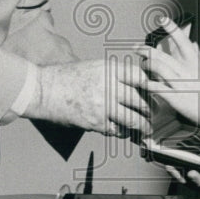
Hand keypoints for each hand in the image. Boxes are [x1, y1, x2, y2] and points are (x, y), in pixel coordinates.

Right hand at [25, 57, 150, 135]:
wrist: (43, 89)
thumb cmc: (67, 77)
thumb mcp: (93, 66)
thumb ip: (113, 74)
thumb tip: (133, 83)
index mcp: (110, 70)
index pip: (140, 77)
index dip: (152, 86)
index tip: (156, 92)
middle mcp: (109, 87)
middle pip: (140, 100)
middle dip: (150, 109)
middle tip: (155, 113)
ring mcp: (103, 106)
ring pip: (132, 119)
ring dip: (142, 125)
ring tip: (146, 128)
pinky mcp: (95, 122)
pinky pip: (116, 130)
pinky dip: (123, 132)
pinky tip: (125, 132)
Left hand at [136, 18, 199, 128]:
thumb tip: (193, 44)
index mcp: (195, 63)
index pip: (182, 40)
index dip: (172, 28)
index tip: (162, 19)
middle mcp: (187, 71)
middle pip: (162, 55)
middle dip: (147, 49)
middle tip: (136, 47)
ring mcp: (180, 84)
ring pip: (158, 68)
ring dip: (147, 64)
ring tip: (141, 63)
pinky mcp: (176, 99)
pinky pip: (157, 88)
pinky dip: (148, 83)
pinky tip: (142, 81)